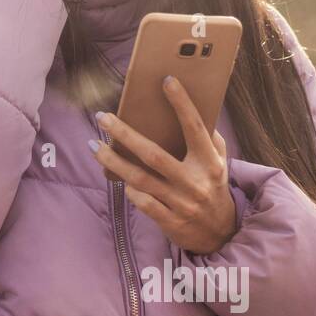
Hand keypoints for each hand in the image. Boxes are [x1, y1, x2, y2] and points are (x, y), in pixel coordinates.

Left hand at [89, 75, 236, 254]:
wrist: (221, 234)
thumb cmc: (214, 187)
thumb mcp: (220, 163)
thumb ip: (210, 139)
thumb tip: (194, 109)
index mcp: (210, 162)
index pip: (195, 127)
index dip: (182, 104)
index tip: (166, 81)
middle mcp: (195, 181)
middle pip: (154, 154)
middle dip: (125, 134)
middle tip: (103, 117)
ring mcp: (181, 203)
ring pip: (140, 179)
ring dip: (113, 161)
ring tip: (93, 145)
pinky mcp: (170, 221)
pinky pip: (142, 202)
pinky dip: (128, 189)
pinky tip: (114, 177)